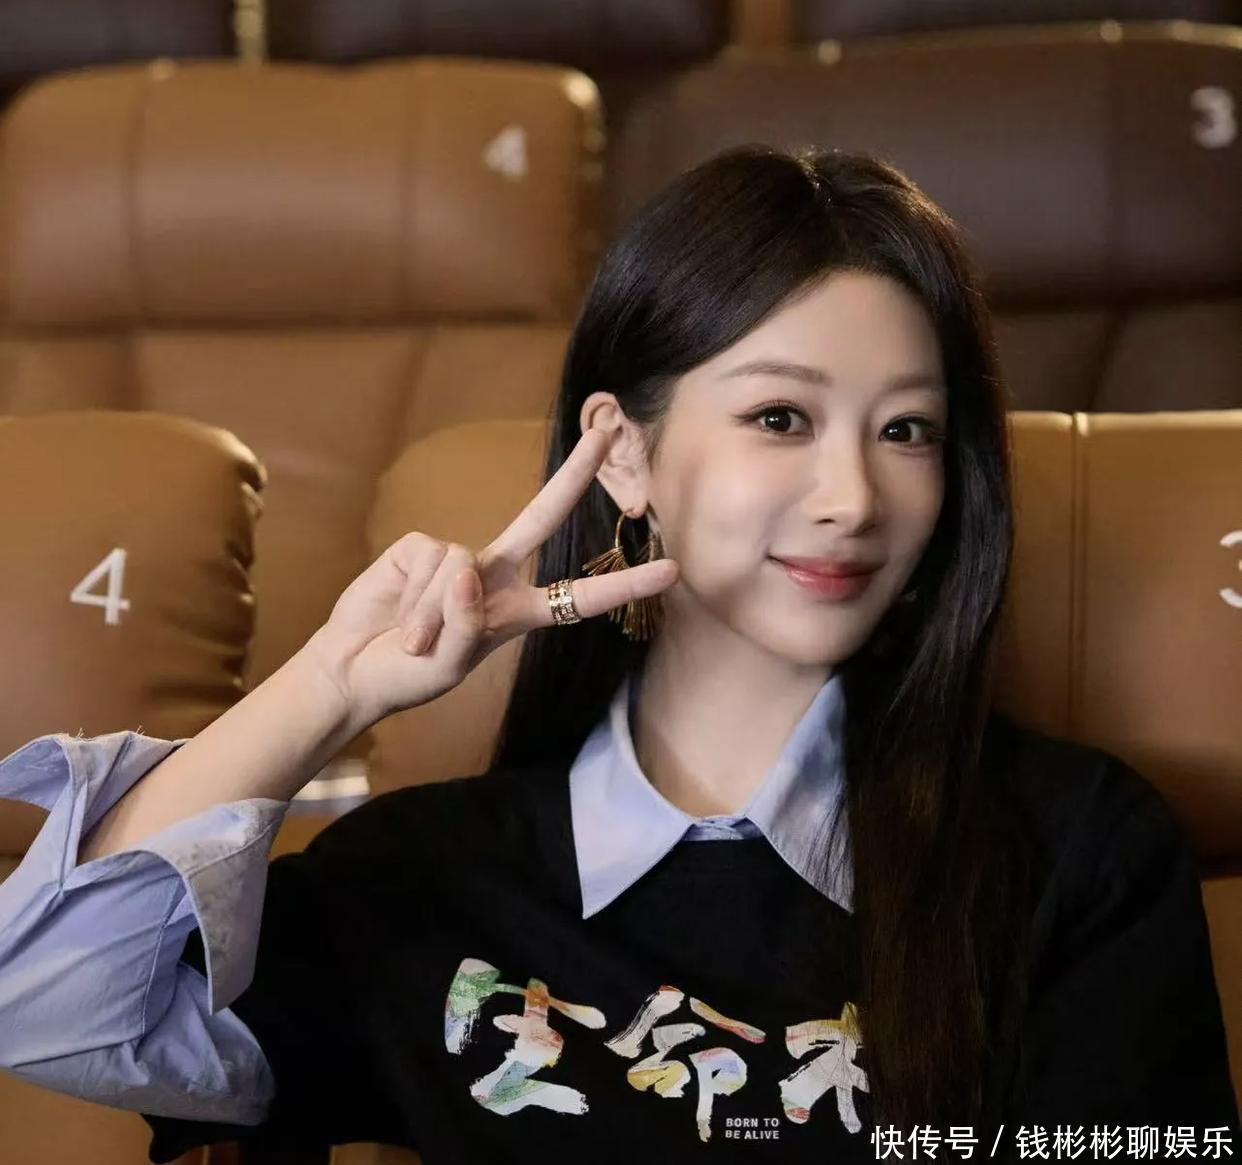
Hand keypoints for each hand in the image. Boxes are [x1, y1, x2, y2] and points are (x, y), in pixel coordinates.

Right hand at [302, 427, 678, 728]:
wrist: (353, 668)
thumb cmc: (409, 675)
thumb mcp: (447, 667)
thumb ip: (466, 627)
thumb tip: (468, 575)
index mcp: (519, 614)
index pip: (580, 598)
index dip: (624, 586)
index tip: (672, 572)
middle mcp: (496, 578)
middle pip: (545, 516)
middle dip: (576, 472)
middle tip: (610, 429)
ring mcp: (458, 559)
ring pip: (463, 567)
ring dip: (432, 615)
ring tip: (414, 639)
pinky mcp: (420, 547)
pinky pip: (430, 561)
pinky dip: (413, 598)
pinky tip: (399, 615)